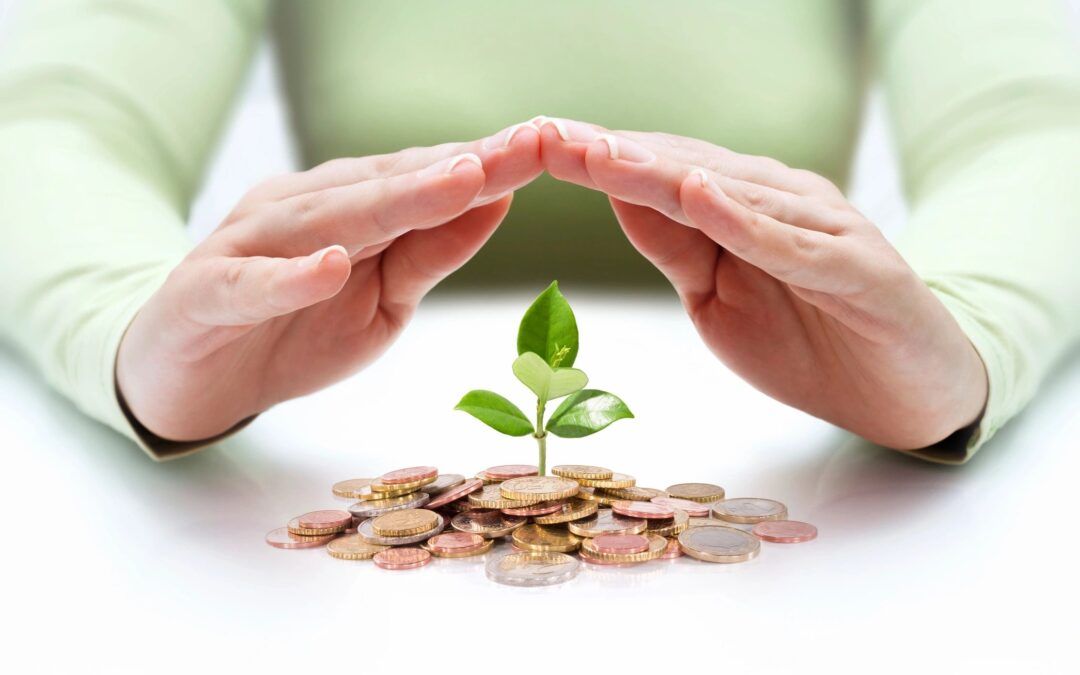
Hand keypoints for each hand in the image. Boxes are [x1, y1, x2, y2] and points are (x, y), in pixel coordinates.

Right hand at [117, 122, 541, 440]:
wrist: (188, 375)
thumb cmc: (292, 329)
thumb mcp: (383, 300)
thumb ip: (429, 253)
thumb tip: (497, 202)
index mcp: (348, 207)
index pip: (425, 179)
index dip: (488, 163)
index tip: (550, 145)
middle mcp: (302, 210)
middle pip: (389, 186)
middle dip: (462, 167)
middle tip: (527, 146)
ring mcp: (250, 245)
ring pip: (328, 218)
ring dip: (395, 200)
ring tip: (459, 181)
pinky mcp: (205, 291)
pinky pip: (250, 283)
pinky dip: (289, 276)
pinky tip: (329, 264)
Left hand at [537, 117, 986, 448]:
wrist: (907, 391)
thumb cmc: (810, 340)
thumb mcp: (718, 297)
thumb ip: (676, 248)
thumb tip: (617, 198)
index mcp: (742, 206)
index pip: (658, 174)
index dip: (598, 160)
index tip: (534, 145)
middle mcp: (780, 200)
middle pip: (684, 170)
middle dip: (612, 155)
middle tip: (547, 136)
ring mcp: (822, 228)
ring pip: (731, 194)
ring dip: (661, 174)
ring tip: (601, 156)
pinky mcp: (859, 268)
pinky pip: (792, 244)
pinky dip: (746, 221)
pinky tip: (700, 196)